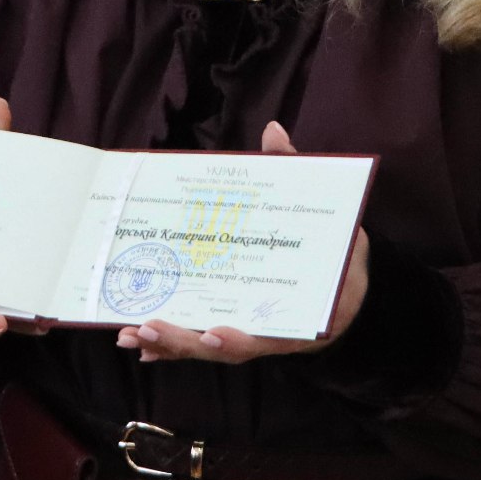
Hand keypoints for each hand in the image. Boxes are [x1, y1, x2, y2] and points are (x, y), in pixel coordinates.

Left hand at [117, 122, 371, 363]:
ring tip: (130, 335)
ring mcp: (251, 333)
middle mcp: (273, 332)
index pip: (269, 334)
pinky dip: (173, 347)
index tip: (213, 333)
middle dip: (186, 341)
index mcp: (303, 315)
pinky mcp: (233, 330)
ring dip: (170, 344)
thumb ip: (296, 176)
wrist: (350, 285)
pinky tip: (141, 347)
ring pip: (207, 346)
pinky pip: (202, 343)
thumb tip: (272, 131)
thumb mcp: (329, 218)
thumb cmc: (338, 253)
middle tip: (148, 326)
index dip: (240, 338)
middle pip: (226, 347)